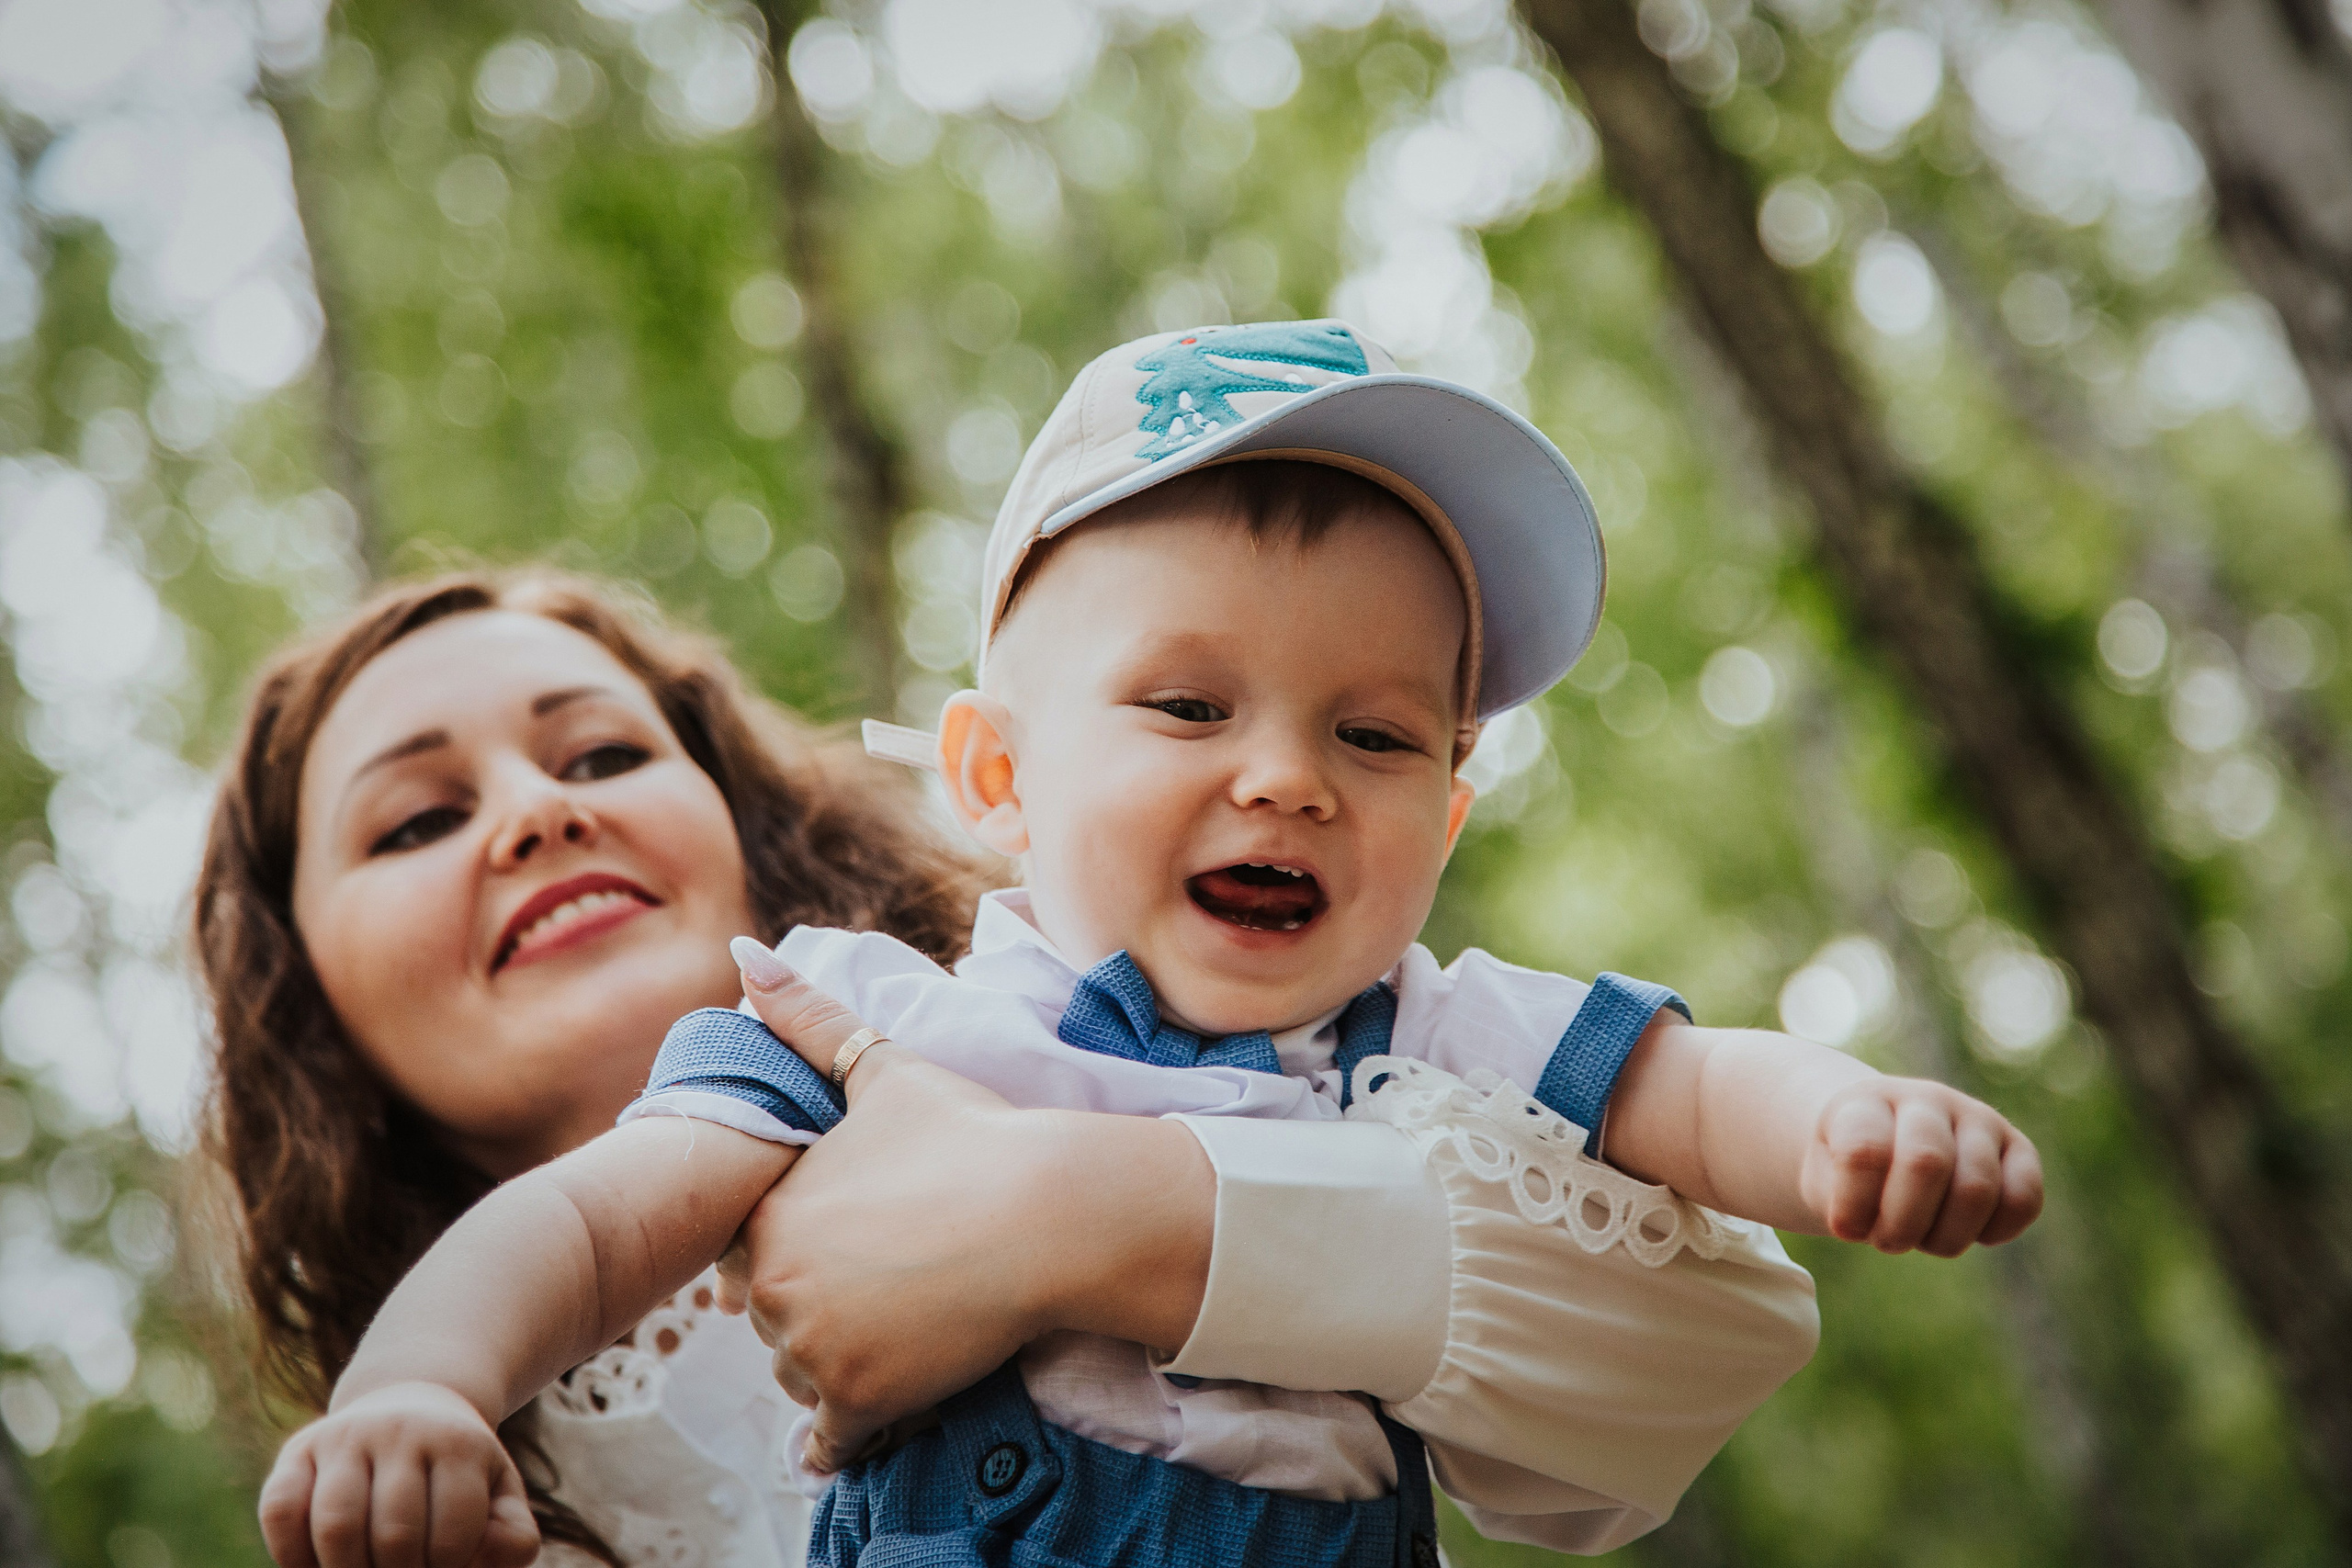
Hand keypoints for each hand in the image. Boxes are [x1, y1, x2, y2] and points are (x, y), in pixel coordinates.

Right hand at [257, 1382, 536, 1567]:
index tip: (445, 1565)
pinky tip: (319, 1563)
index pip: (453, 1532)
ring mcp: (345, 1436)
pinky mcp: (299, 1449)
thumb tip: (475, 1561)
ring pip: (336, 1525)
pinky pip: (281, 1510)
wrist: (412, 1408)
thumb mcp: (499, 1497)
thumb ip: (511, 1539)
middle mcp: (401, 1432)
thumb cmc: (457, 1475)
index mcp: (460, 1445)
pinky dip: (294, 1555)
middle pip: (394, 1535)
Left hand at [717, 949, 1211, 1472]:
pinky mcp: (863, 1400)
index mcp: (769, 1214)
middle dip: (810, 1307)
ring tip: (892, 1331)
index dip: (796, 1245)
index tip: (847, 1238)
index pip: (748, 1253)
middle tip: (876, 1287)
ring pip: (799, 1376)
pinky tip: (860, 1421)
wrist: (1050, 1212)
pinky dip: (839, 1436)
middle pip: (772, 1318)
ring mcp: (816, 1350)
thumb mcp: (880, 1069)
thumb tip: (744, 956)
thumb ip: (806, 1017)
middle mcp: (776, 1288)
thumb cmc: (971, 1136)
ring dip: (830, 1365)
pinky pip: (829, 1440)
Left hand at [1799, 1078, 2043, 1255]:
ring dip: (1945, 1237)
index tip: (1844, 1228)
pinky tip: (1969, 1234)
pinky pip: (2024, 1197)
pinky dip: (1996, 1231)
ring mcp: (1976, 1118)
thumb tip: (1859, 1223)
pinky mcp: (2016, 1146)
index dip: (1853, 1204)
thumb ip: (1838, 1199)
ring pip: (1977, 1187)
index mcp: (1866, 1101)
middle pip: (1926, 1164)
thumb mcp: (1822, 1180)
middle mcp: (1926, 1099)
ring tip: (1922, 1239)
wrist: (1880, 1138)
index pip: (1864, 1149)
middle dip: (1903, 1224)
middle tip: (1887, 1242)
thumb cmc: (1844, 1171)